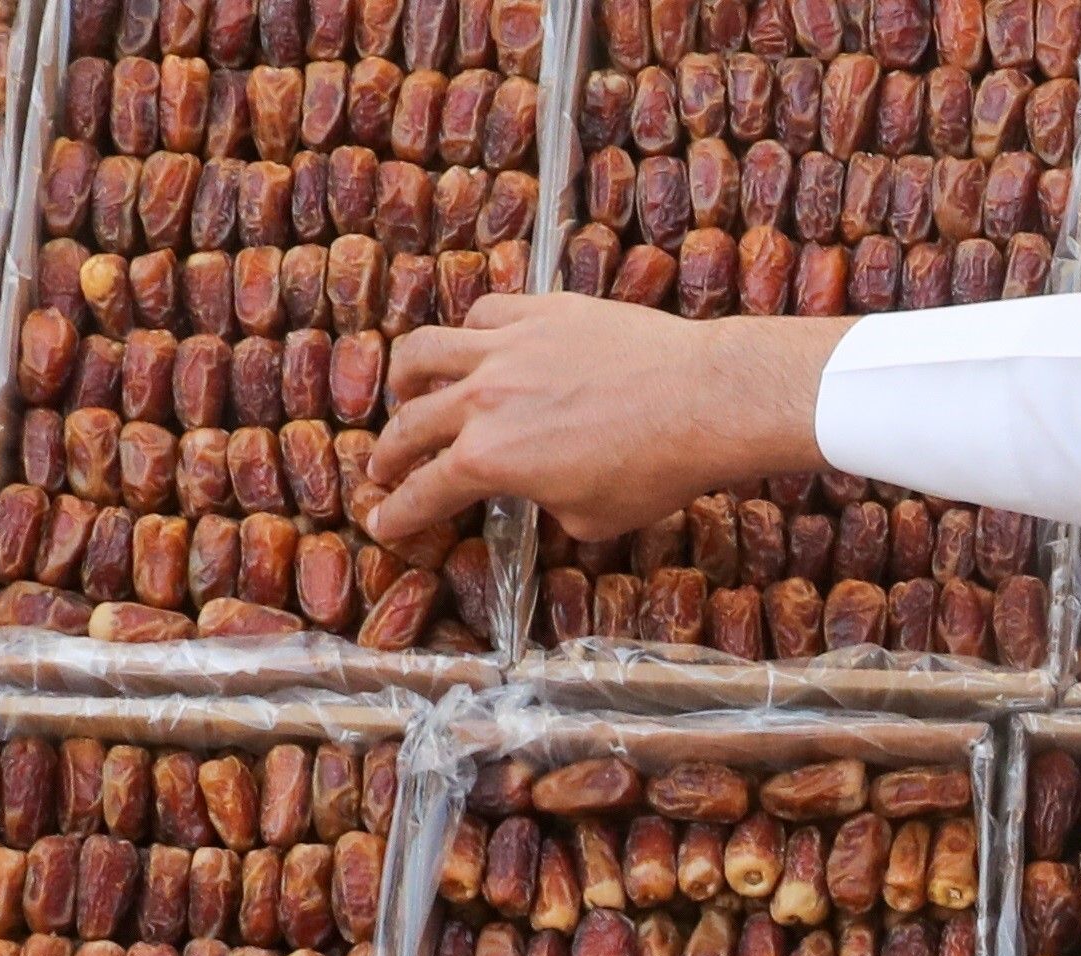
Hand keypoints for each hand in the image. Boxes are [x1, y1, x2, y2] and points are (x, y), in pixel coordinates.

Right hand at [365, 295, 848, 545]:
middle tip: (380, 469)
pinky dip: (469, 332)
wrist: (700, 399)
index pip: (426, 492)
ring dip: (406, 378)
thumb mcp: (592, 517)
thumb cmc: (654, 471)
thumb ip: (546, 503)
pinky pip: (484, 313)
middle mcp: (483, 399)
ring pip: (427, 351)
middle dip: (389, 454)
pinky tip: (474, 342)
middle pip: (412, 424)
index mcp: (489, 460)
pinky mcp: (540, 309)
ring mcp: (507, 345)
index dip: (399, 513)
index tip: (383, 522)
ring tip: (405, 391)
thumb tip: (540, 490)